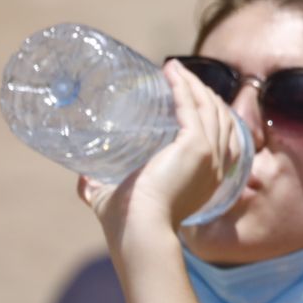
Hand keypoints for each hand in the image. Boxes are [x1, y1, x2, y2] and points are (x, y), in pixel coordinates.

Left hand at [78, 60, 243, 237]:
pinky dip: (183, 87)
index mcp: (208, 177)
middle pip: (219, 116)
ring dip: (193, 84)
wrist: (138, 232)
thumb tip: (82, 178)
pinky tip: (170, 72)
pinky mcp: (196, 146)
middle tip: (179, 76)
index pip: (221, 136)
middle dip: (202, 92)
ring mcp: (210, 154)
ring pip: (209, 107)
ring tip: (174, 69)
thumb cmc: (128, 225)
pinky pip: (193, 107)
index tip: (186, 95)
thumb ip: (101, 188)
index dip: (207, 112)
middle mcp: (217, 165)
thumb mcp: (120, 199)